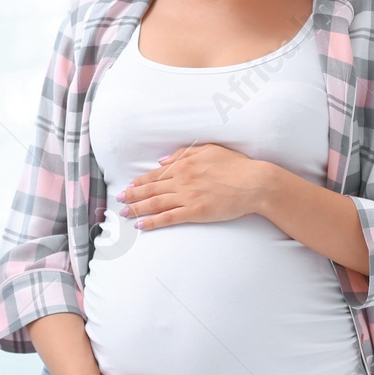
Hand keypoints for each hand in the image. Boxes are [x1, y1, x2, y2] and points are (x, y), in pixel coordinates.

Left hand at [117, 143, 277, 230]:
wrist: (254, 183)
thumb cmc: (236, 165)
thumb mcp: (209, 150)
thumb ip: (184, 154)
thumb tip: (162, 160)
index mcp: (184, 165)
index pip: (156, 174)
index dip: (140, 181)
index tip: (129, 186)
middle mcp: (182, 180)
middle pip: (150, 189)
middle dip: (132, 195)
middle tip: (119, 200)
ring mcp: (187, 196)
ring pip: (155, 203)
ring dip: (137, 208)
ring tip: (124, 212)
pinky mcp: (195, 212)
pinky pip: (168, 217)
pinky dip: (152, 222)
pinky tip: (141, 225)